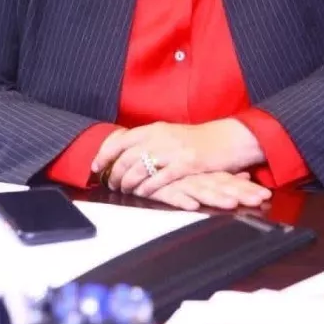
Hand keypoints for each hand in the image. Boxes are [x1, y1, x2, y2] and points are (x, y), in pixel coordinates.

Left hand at [91, 120, 263, 193]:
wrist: (228, 139)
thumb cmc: (199, 140)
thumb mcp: (171, 135)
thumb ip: (151, 142)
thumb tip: (128, 155)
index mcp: (156, 128)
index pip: (122, 139)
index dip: (105, 153)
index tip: (95, 166)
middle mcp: (162, 136)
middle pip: (127, 156)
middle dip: (114, 173)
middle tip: (110, 184)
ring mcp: (174, 150)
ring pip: (140, 168)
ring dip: (128, 182)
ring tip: (123, 190)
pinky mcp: (187, 164)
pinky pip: (160, 178)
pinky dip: (147, 188)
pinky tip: (142, 194)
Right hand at [142, 171, 270, 211]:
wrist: (138, 153)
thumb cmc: (170, 165)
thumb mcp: (198, 170)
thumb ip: (220, 176)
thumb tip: (246, 175)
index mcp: (205, 173)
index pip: (229, 181)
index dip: (247, 189)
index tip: (265, 196)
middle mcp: (195, 176)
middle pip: (221, 186)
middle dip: (240, 193)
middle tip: (259, 199)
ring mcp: (180, 181)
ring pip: (201, 190)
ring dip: (216, 197)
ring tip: (232, 203)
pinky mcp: (162, 187)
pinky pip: (173, 194)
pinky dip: (182, 199)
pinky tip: (192, 205)